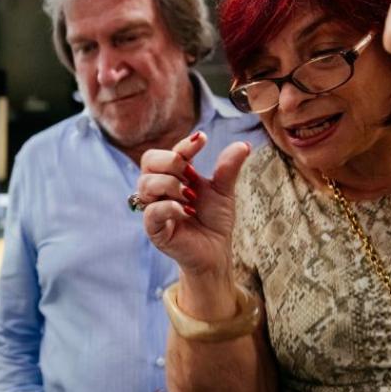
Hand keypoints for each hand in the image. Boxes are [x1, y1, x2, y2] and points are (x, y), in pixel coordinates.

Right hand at [138, 133, 251, 277]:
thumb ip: (228, 168)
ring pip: (146, 183)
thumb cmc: (214, 221)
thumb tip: (244, 145)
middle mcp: (159, 189)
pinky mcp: (154, 228)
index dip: (183, 145)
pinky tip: (187, 211)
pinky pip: (152, 211)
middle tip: (191, 174)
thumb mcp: (223, 191)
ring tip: (191, 196)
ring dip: (170, 184)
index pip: (168, 152)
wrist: (215, 251)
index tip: (203, 140)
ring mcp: (154, 207)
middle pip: (148, 161)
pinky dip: (170, 206)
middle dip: (171, 161)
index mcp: (173, 176)